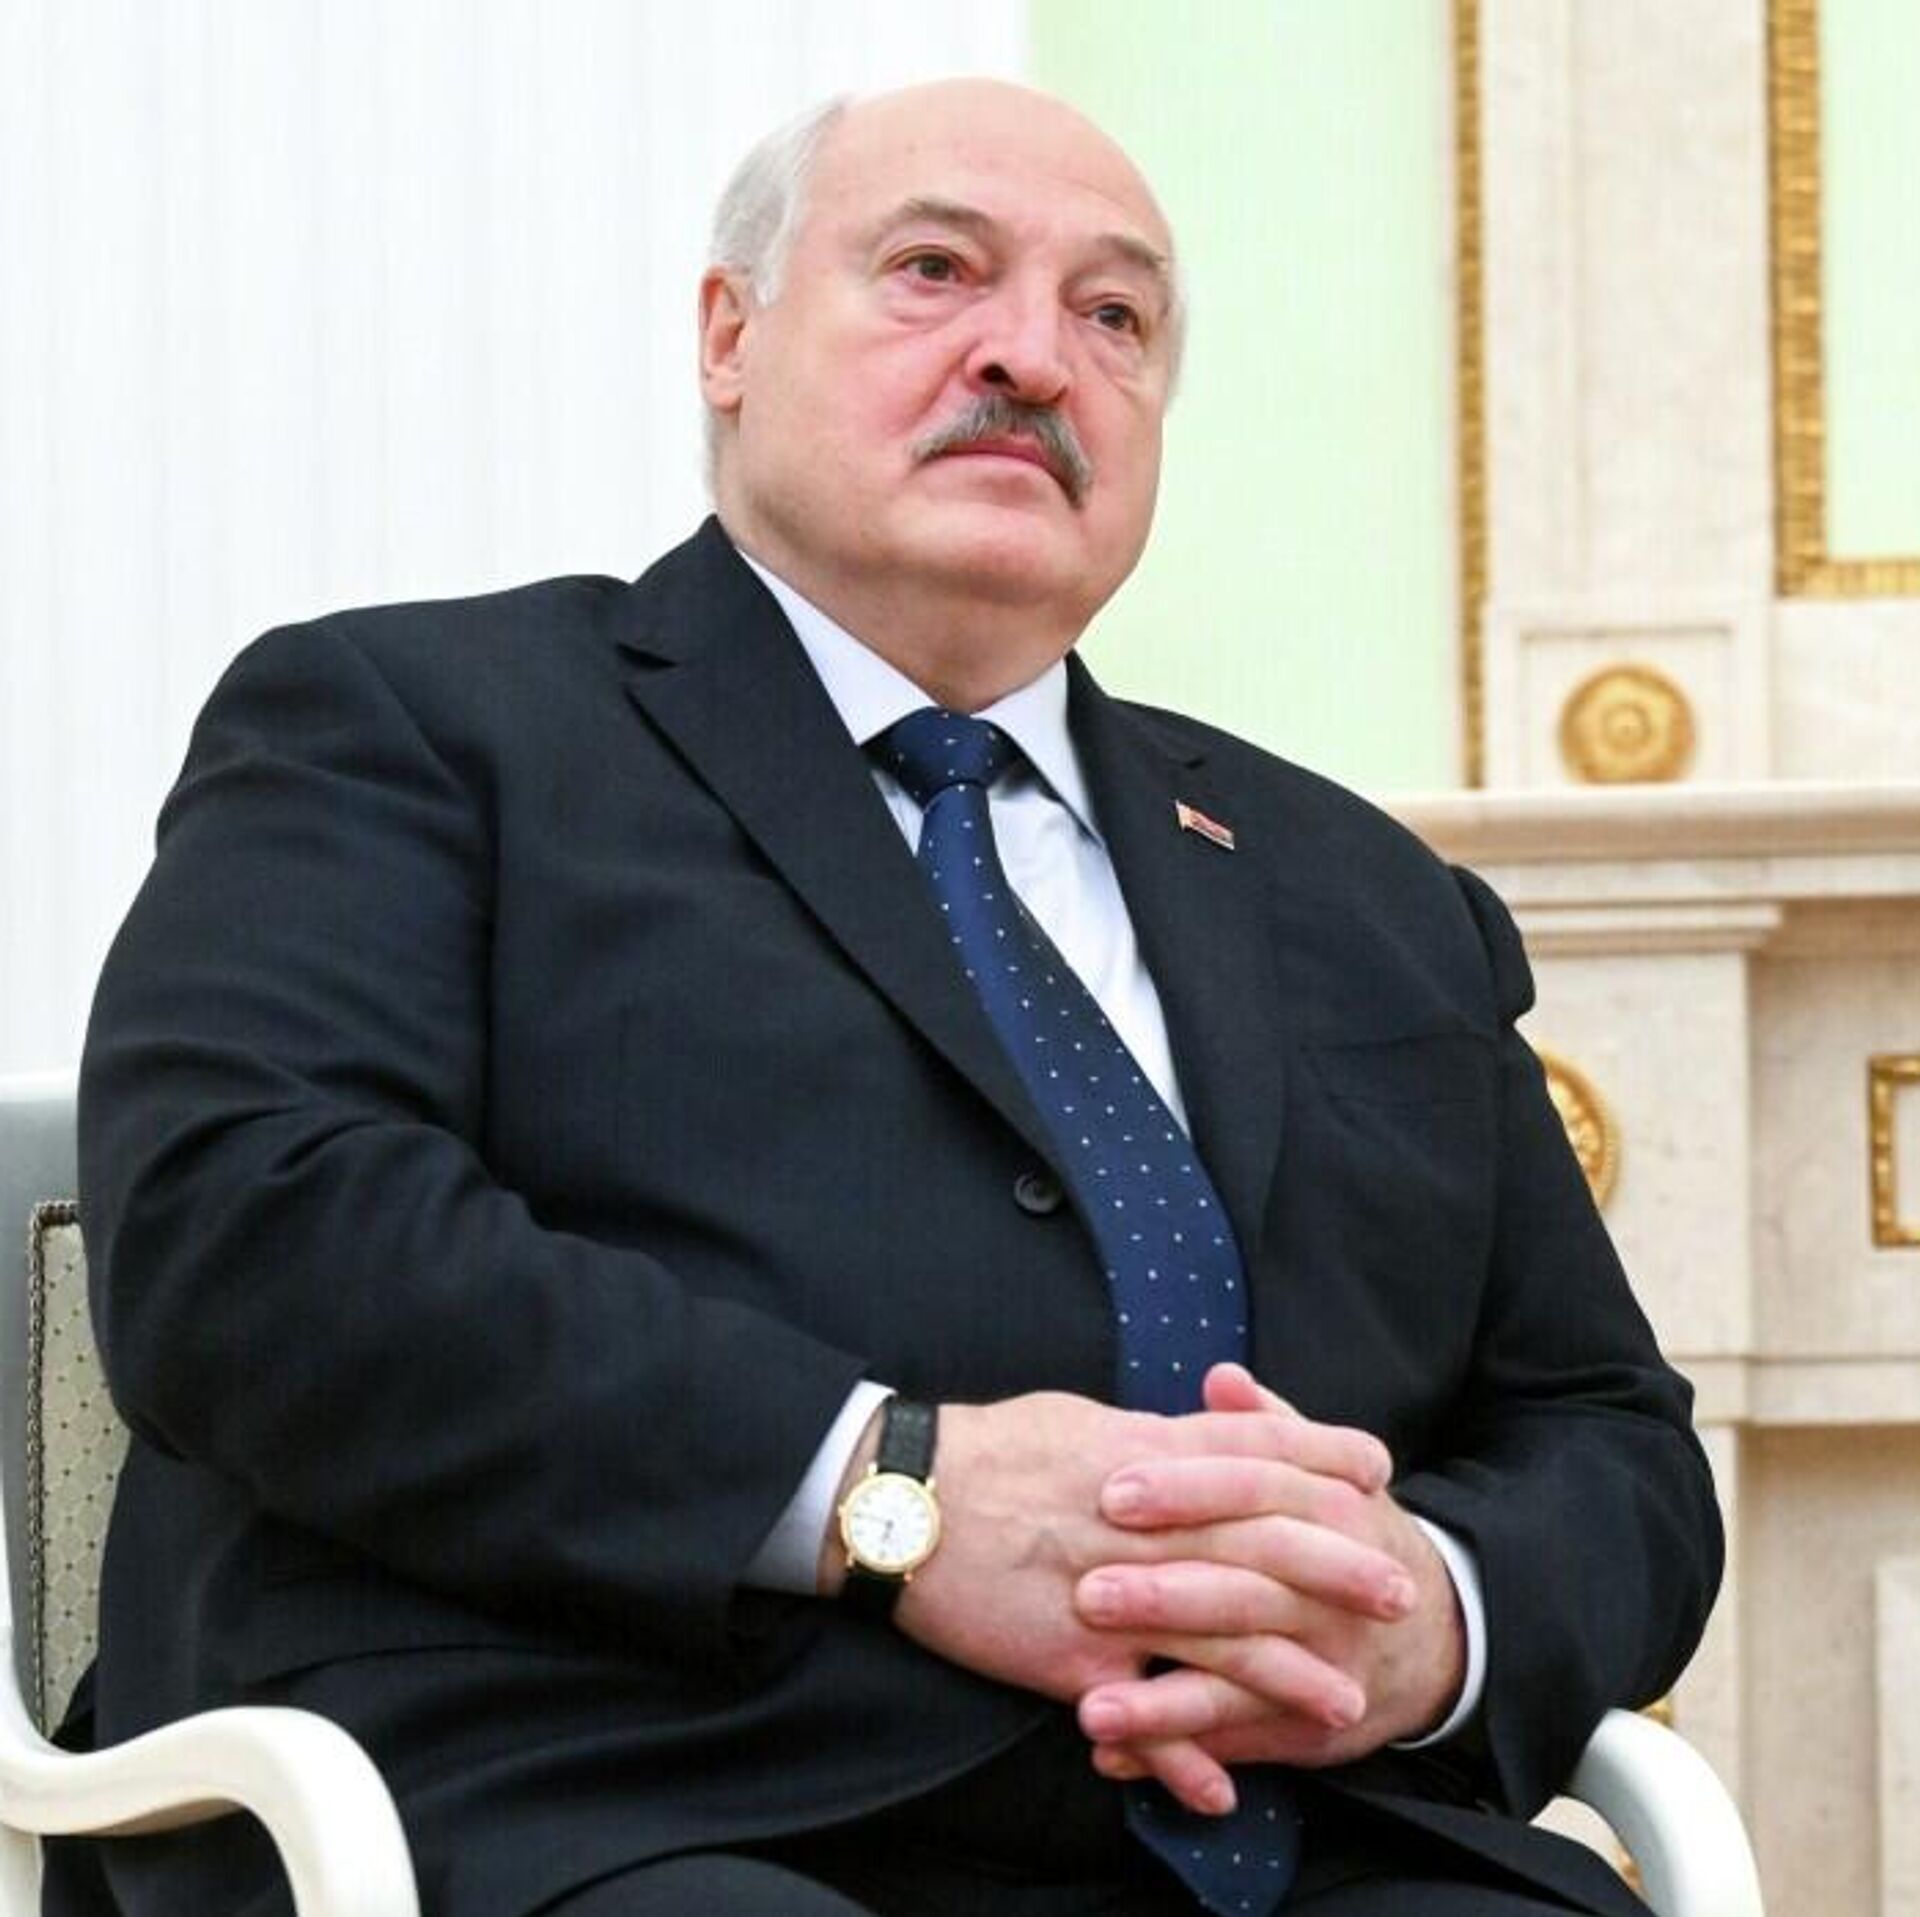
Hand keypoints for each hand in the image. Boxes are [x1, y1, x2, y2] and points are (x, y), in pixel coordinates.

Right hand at [836, 1391, 1390, 1751]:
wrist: (899, 1500)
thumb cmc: (986, 1450)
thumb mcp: (1077, 1419)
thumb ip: (1149, 1435)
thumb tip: (1200, 1431)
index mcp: (1141, 1453)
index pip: (1250, 1448)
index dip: (1319, 1455)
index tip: (1376, 1466)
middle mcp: (1140, 1522)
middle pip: (1258, 1540)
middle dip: (1336, 1566)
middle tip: (1398, 1591)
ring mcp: (1111, 1594)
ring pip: (1219, 1635)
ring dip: (1288, 1676)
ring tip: (1346, 1703)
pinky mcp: (1071, 1658)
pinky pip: (1140, 1716)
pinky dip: (1182, 1757)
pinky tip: (1224, 1790)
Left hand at [1074, 1365, 1466, 1808]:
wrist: (1431, 1632)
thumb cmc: (1346, 1535)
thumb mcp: (1322, 1474)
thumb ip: (1266, 1430)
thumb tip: (1221, 1378)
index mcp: (1330, 1508)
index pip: (1254, 1490)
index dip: (1186, 1489)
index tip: (1113, 1491)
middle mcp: (1333, 1590)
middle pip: (1245, 1588)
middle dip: (1166, 1596)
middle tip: (1087, 1594)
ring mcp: (1326, 1665)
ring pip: (1240, 1680)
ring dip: (1163, 1703)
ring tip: (1091, 1709)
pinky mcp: (1310, 1724)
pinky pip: (1239, 1741)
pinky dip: (1176, 1753)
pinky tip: (1113, 1756)